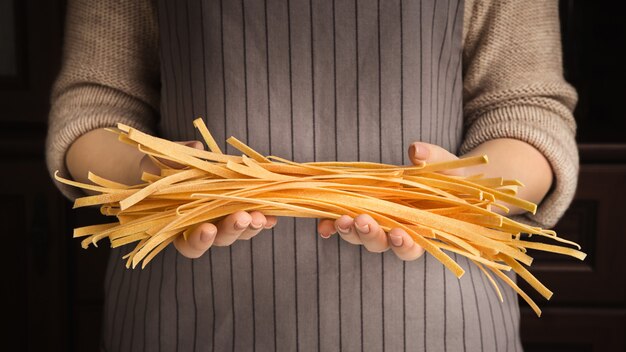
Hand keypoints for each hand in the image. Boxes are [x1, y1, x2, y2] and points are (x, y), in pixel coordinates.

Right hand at [140, 140, 277, 258]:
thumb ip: (174, 161)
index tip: (208, 229)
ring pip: (239, 231)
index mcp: (178, 227)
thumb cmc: (158, 170)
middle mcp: (202, 229)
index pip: (189, 244)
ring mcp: (222, 220)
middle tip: (242, 217)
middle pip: (219, 239)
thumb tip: (197, 148)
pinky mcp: (238, 209)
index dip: (198, 240)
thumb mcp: (160, 164)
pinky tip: (273, 215)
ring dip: (251, 224)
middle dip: (232, 229)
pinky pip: (252, 217)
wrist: (165, 169)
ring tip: (261, 216)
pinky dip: (264, 216)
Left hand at [317, 141, 460, 259]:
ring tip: (341, 219)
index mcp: (421, 229)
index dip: (405, 245)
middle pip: (380, 244)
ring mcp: (376, 221)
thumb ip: (435, 160)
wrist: (439, 176)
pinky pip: (344, 221)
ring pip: (359, 235)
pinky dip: (332, 224)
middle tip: (363, 221)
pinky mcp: (359, 209)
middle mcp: (395, 231)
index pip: (412, 247)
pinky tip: (323, 224)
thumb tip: (416, 151)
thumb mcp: (446, 166)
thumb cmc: (448, 176)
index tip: (398, 235)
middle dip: (370, 234)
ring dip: (349, 230)